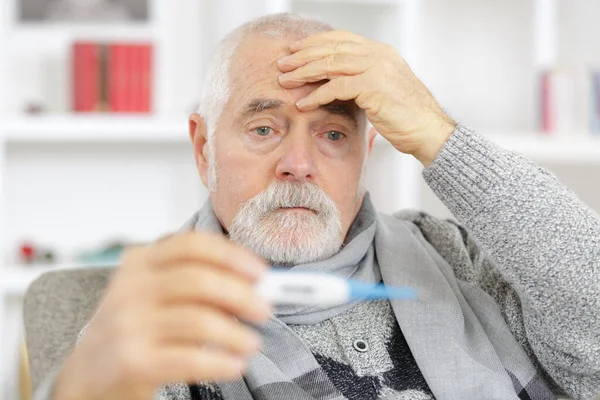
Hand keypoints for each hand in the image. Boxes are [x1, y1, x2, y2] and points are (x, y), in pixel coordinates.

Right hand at [53, 232, 269, 399]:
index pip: (192, 245)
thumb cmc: (134, 328)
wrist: (88, 374)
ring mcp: (128, 325)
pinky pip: (190, 360)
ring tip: (252, 344)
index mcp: (140, 262)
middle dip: (241, 295)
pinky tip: (234, 365)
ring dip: (236, 334)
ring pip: (199, 321)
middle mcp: (130, 289)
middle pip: (199, 280)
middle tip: (264, 310)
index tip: (260, 272)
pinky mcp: (131, 362)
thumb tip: (254, 285)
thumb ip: (195, 281)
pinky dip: (221, 363)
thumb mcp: (153, 292)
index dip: (232, 256)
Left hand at [277, 30, 456, 166]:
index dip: (315, 43)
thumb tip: (335, 82)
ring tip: (286, 81)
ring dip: (304, 72)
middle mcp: (378, 55)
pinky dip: (316, 95)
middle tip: (283, 64)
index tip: (296, 51)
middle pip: (331, 48)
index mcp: (380, 52)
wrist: (428, 130)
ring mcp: (376, 68)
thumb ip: (362, 80)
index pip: (341, 39)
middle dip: (303, 56)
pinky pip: (336, 87)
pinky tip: (303, 102)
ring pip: (330, 64)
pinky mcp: (373, 87)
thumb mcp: (383, 90)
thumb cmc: (407, 116)